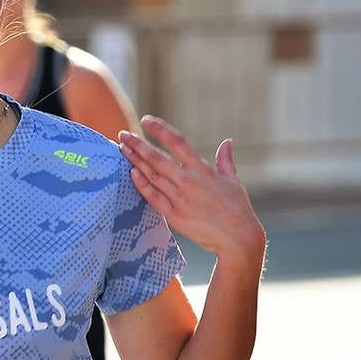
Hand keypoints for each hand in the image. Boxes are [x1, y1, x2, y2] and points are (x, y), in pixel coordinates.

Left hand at [119, 116, 265, 266]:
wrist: (237, 238)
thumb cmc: (237, 208)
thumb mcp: (233, 180)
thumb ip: (225, 160)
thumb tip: (227, 142)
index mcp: (203, 170)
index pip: (177, 142)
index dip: (159, 129)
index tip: (146, 120)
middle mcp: (189, 181)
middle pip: (157, 158)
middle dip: (137, 144)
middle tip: (122, 134)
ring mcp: (179, 199)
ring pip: (151, 175)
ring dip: (135, 161)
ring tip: (122, 149)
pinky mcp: (174, 216)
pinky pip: (153, 197)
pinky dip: (141, 184)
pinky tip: (131, 173)